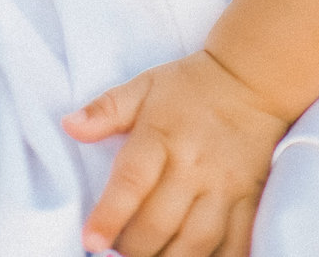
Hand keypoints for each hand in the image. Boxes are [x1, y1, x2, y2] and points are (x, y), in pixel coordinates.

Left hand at [61, 50, 287, 256]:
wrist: (249, 79)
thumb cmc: (189, 86)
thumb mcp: (144, 86)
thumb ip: (105, 109)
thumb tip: (69, 125)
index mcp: (162, 134)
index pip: (133, 180)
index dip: (110, 214)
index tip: (90, 241)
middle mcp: (194, 165)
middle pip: (160, 221)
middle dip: (132, 249)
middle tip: (113, 256)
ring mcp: (224, 187)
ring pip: (196, 242)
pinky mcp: (248, 201)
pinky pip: (235, 244)